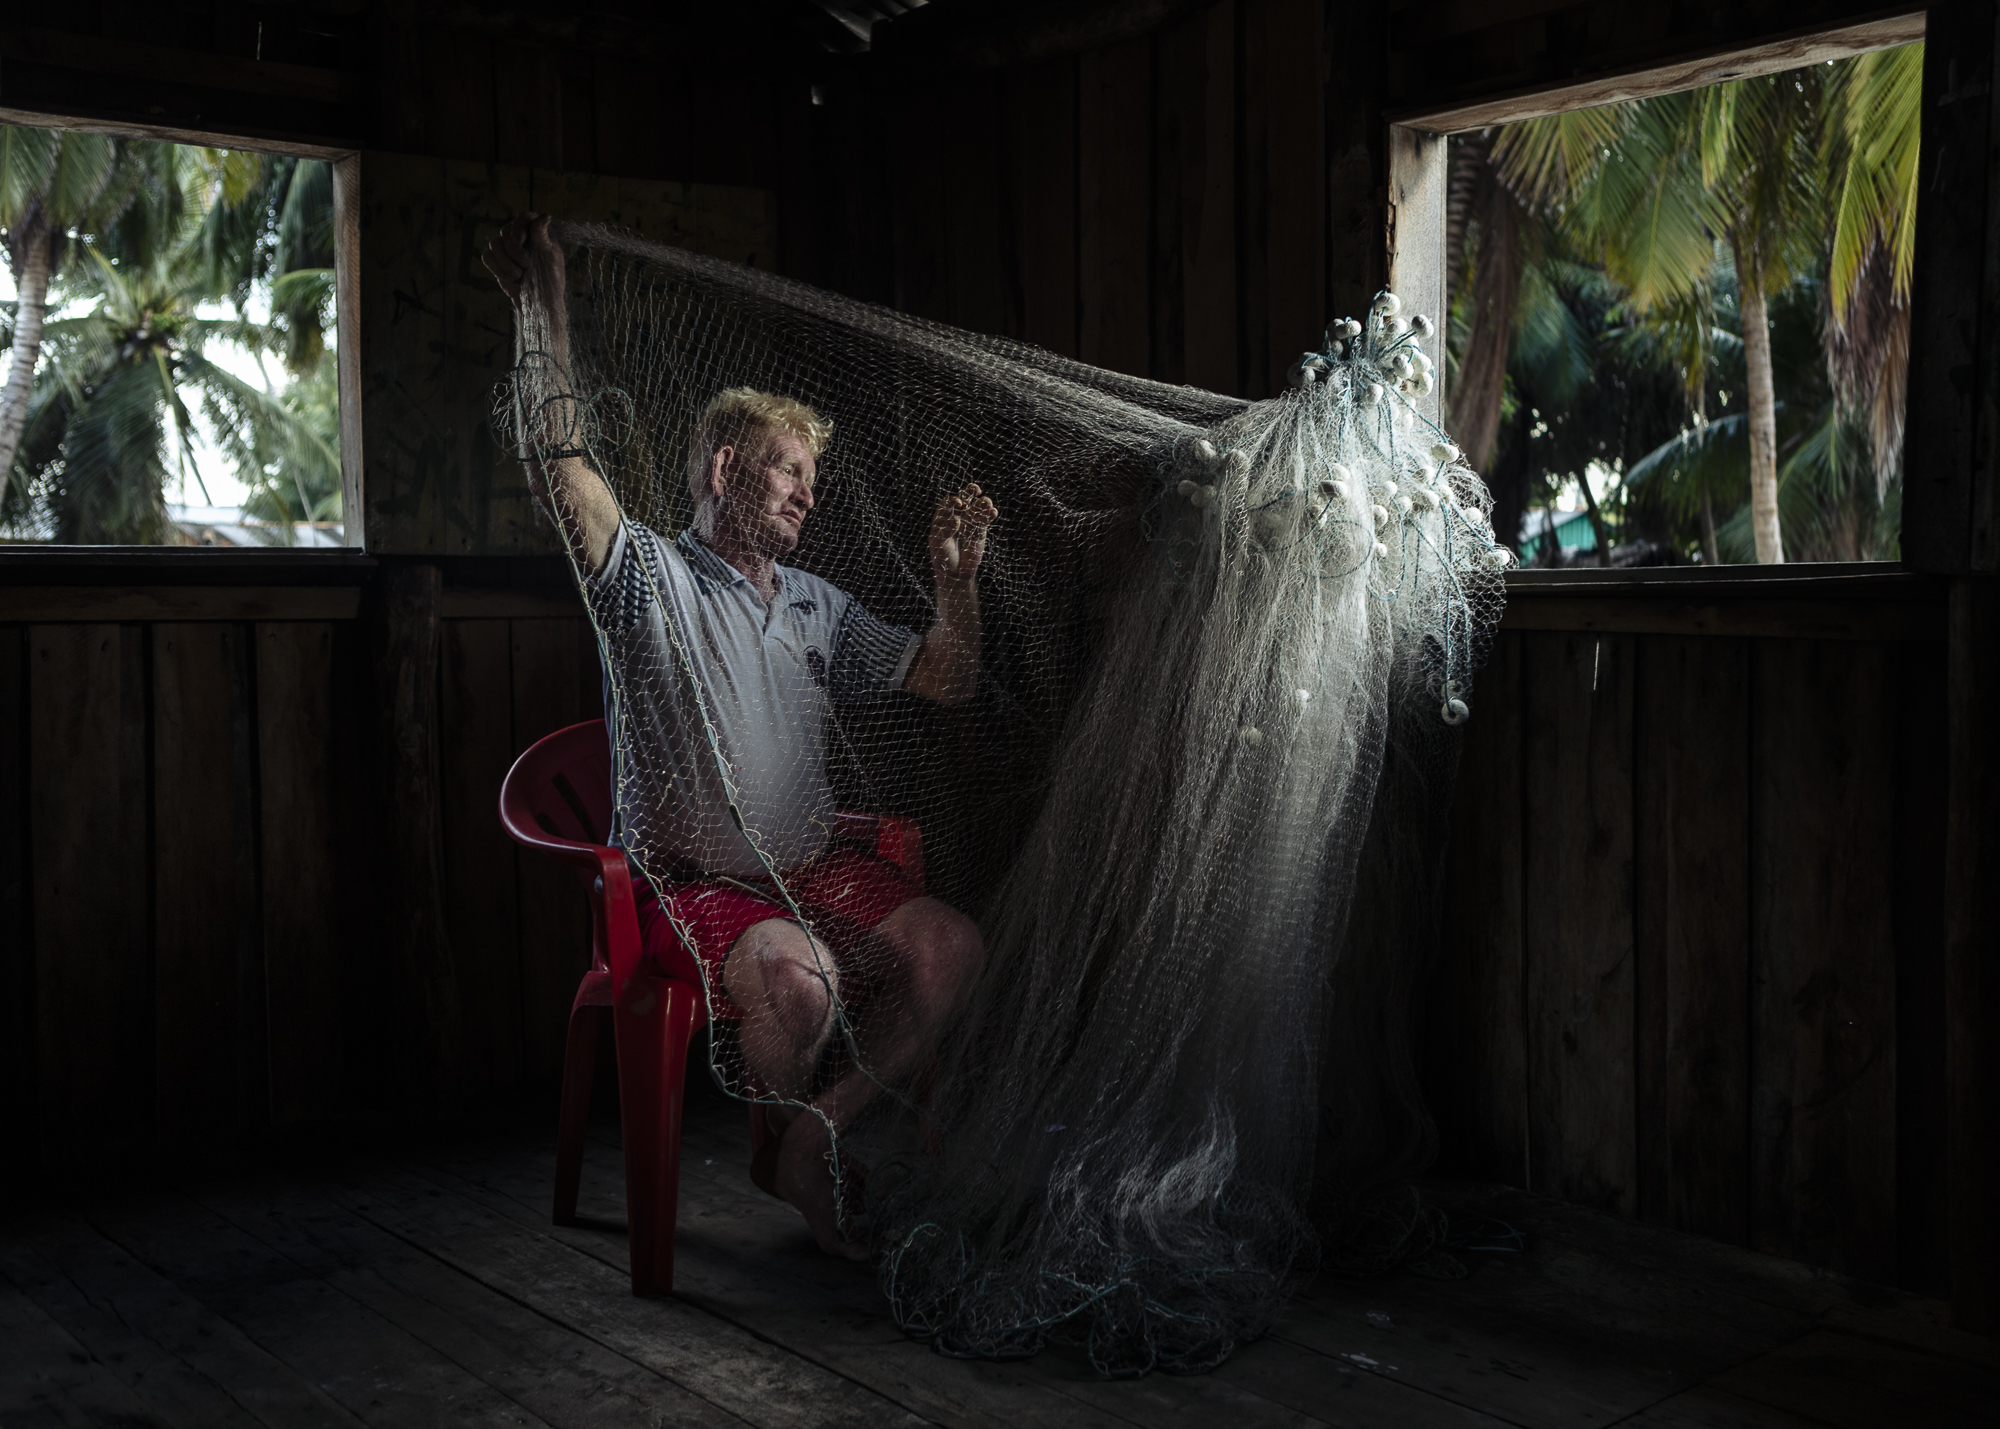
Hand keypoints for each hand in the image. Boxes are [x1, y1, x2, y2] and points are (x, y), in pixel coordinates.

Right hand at [482, 212, 566, 337]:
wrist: (539, 302)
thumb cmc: (550, 279)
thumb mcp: (551, 257)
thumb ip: (543, 236)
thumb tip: (546, 215)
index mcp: (537, 232)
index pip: (524, 217)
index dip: (519, 227)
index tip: (521, 242)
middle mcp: (521, 236)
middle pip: (506, 229)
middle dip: (514, 249)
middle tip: (526, 264)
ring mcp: (506, 248)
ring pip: (494, 243)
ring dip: (506, 262)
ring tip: (519, 275)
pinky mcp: (496, 260)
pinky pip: (487, 256)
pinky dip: (497, 268)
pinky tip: (511, 278)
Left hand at [929, 483, 997, 583]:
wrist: (956, 573)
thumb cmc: (942, 557)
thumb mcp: (938, 543)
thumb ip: (945, 529)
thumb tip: (956, 518)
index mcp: (943, 517)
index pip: (948, 502)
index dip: (953, 500)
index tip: (958, 504)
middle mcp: (957, 517)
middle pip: (964, 497)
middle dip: (970, 491)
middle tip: (976, 490)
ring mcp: (970, 522)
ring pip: (978, 507)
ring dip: (983, 502)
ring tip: (987, 503)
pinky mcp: (980, 530)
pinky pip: (986, 518)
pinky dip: (990, 513)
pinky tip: (993, 512)